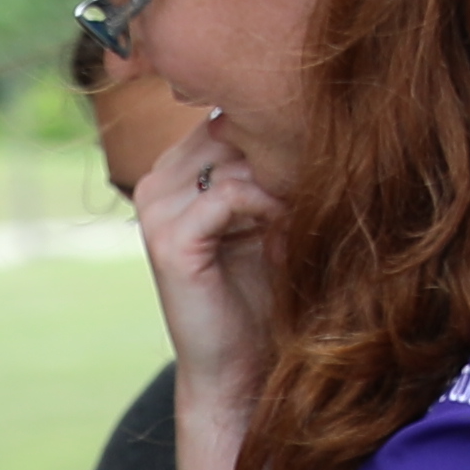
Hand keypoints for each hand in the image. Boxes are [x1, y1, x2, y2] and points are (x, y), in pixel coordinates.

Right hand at [130, 111, 282, 394]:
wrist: (238, 368)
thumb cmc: (263, 291)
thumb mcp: (271, 211)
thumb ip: (269, 161)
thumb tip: (310, 101)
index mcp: (177, 169)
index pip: (227, 111)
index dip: (274, 127)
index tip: (313, 161)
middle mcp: (157, 181)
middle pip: (230, 125)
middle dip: (278, 151)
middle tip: (310, 189)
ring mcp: (156, 209)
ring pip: (231, 154)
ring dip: (278, 180)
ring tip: (297, 216)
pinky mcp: (169, 241)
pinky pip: (229, 192)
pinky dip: (268, 207)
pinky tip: (284, 233)